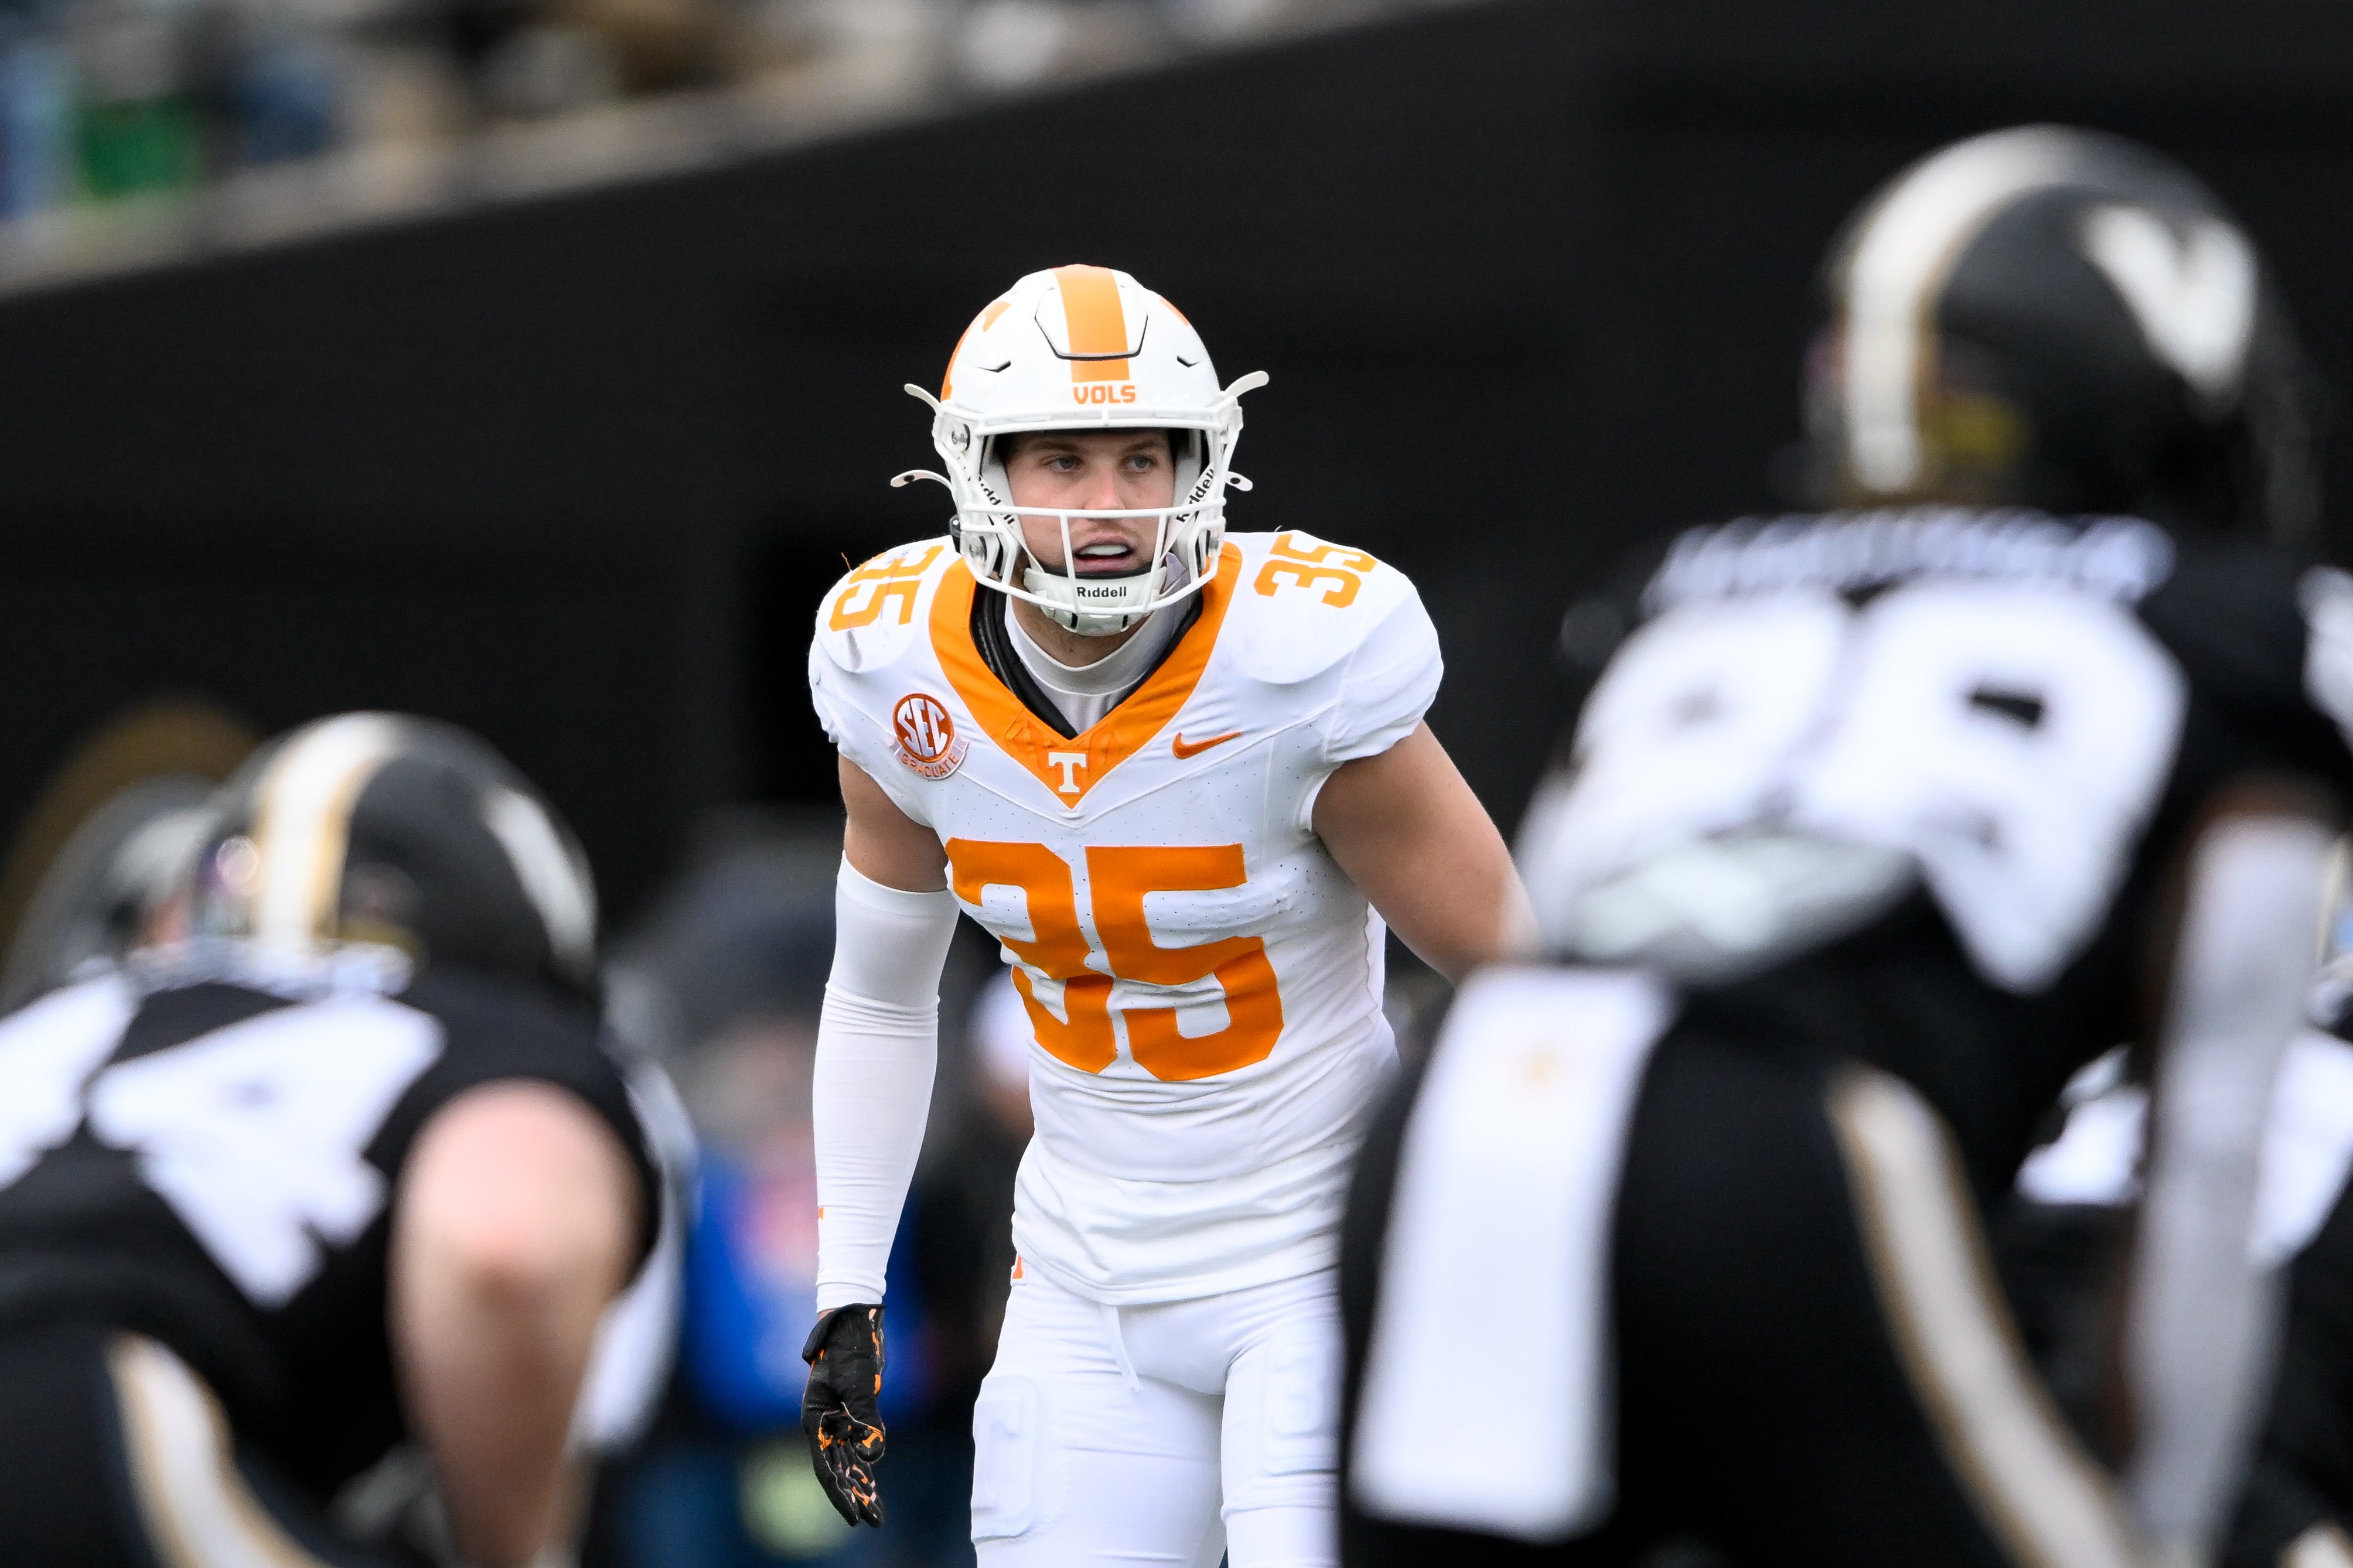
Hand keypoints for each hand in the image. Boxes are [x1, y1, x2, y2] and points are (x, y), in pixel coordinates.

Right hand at [801, 1304, 886, 1526]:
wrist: (852, 1323)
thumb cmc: (848, 1349)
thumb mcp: (857, 1382)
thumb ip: (867, 1417)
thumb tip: (876, 1453)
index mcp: (815, 1419)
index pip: (826, 1468)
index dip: (840, 1494)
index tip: (853, 1518)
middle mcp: (823, 1424)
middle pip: (838, 1470)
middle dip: (855, 1497)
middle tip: (872, 1521)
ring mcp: (837, 1420)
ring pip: (848, 1462)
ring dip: (863, 1485)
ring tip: (878, 1513)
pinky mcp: (852, 1413)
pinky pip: (858, 1446)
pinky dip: (868, 1464)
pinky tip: (875, 1482)